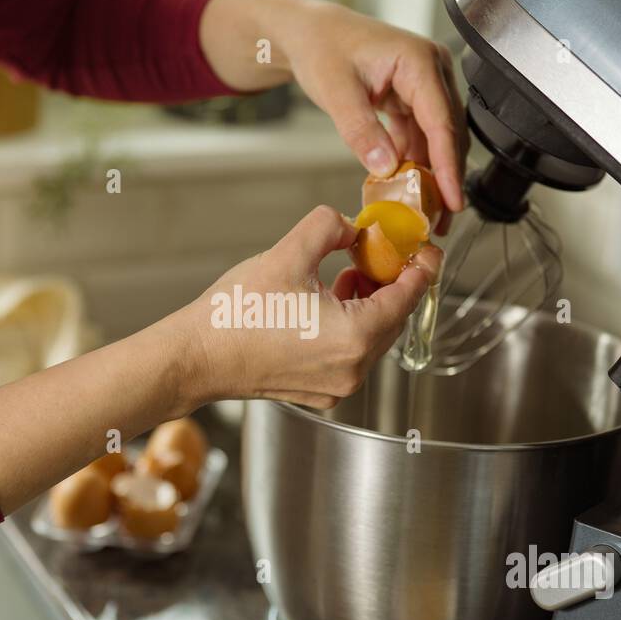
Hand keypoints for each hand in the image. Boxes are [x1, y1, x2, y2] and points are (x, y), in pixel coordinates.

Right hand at [178, 206, 441, 408]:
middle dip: (390, 283)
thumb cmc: (235, 314)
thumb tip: (351, 228)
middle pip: (393, 319)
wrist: (195, 358)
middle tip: (381, 253)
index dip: (421, 266)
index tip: (425, 248)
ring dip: (368, 304)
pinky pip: (350, 355)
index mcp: (356, 337)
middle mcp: (353, 369)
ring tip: (347, 275)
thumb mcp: (288, 252)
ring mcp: (337, 386)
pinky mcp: (319, 392)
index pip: (408, 296)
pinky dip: (350, 327)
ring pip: (372, 337)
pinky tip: (327, 302)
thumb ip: (330, 227)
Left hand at [199, 0, 467, 232]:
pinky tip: (406, 190)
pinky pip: (420, 137)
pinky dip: (413, 163)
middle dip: (445, 178)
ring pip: (437, 139)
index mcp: (418, 61)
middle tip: (441, 220)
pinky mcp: (413, 98)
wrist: (309, 32)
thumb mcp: (335, 90)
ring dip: (431, 175)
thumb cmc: (321, 47)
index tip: (452, 199)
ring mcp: (424, 84)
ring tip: (426, 214)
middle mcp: (430, 70)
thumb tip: (386, 169)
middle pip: (448, 133)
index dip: (448, 165)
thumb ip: (360, 130)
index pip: (442, 120)